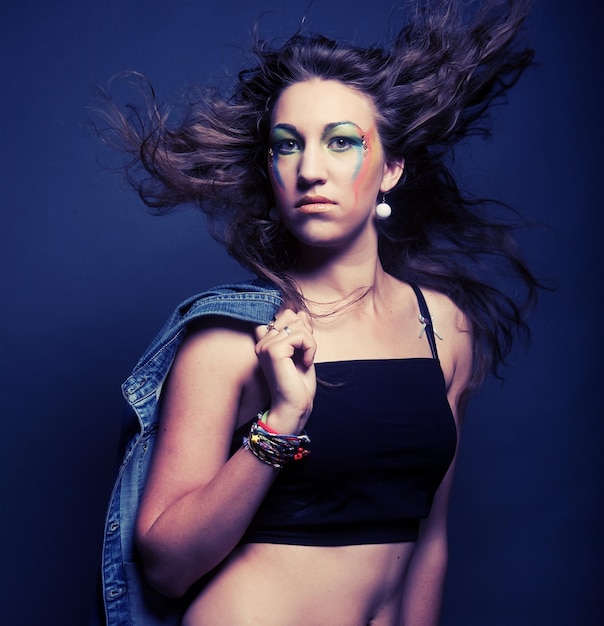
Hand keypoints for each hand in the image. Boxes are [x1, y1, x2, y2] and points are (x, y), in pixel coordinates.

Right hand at [255, 310, 316, 433]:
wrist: (295, 406)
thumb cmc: (298, 383)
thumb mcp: (302, 351)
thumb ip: (300, 331)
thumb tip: (301, 312)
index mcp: (265, 341)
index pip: (284, 314)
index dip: (299, 324)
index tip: (304, 345)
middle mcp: (262, 342)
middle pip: (290, 315)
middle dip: (305, 332)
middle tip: (306, 353)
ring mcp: (266, 345)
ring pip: (297, 324)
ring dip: (310, 342)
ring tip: (306, 359)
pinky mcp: (274, 351)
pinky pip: (301, 336)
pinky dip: (311, 348)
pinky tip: (307, 363)